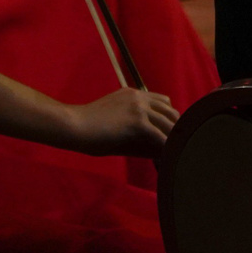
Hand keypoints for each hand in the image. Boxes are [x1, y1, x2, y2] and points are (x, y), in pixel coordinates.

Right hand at [65, 87, 179, 155]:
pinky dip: (166, 147)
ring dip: (174, 139)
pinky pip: (159, 136)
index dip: (168, 118)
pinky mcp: (137, 122)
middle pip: (170, 111)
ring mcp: (139, 108)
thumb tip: (153, 145)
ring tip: (178, 154)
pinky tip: (168, 158)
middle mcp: (139, 97)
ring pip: (168, 123)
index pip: (163, 102)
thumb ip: (132, 126)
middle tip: (178, 145)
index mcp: (133, 94)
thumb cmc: (87, 127)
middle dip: (176, 128)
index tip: (170, 134)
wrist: (72, 125)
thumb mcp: (113, 120)